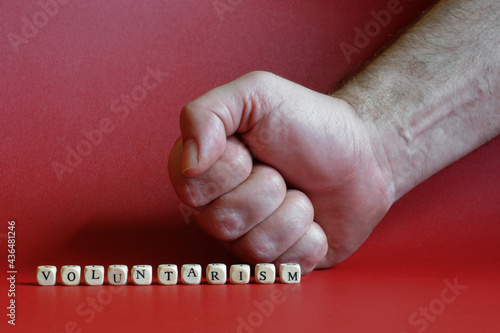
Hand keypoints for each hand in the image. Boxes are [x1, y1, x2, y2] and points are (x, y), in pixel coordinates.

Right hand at [169, 71, 393, 272]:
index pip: (190, 187)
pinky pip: (283, 266)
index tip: (254, 149)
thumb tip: (188, 163)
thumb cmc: (309, 123)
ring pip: (254, 248)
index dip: (230, 169)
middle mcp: (220, 208)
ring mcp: (249, 238)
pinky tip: (316, 221)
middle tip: (285, 172)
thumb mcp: (257, 94)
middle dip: (268, 189)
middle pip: (222, 222)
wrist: (363, 154)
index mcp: (206, 169)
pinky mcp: (281, 261)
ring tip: (303, 193)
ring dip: (292, 214)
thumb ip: (207, 113)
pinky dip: (310, 240)